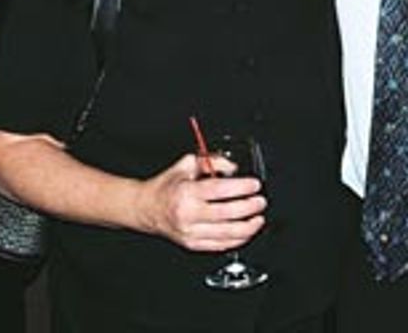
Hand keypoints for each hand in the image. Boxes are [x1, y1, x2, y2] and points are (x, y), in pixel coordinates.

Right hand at [135, 153, 266, 251]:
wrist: (146, 208)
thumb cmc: (167, 187)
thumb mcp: (186, 165)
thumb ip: (211, 162)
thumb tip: (233, 167)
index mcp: (187, 193)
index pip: (220, 190)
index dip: (241, 187)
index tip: (254, 185)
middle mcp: (188, 214)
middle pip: (227, 213)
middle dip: (249, 207)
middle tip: (260, 201)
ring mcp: (191, 232)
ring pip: (227, 233)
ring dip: (248, 227)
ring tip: (258, 218)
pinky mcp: (193, 244)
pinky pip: (220, 245)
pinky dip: (237, 240)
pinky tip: (246, 232)